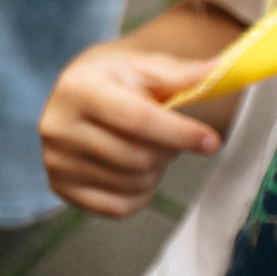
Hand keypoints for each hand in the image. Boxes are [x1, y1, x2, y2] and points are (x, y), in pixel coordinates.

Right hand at [41, 48, 221, 217]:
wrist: (79, 93)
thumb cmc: (119, 80)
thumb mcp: (147, 67)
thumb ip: (183, 73)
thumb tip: (221, 70)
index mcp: (78, 88)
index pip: (136, 119)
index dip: (179, 133)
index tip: (211, 141)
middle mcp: (57, 125)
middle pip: (137, 157)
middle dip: (167, 151)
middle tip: (167, 137)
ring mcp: (56, 159)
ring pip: (131, 184)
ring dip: (154, 172)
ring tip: (146, 149)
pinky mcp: (60, 187)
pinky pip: (117, 208)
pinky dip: (138, 195)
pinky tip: (135, 172)